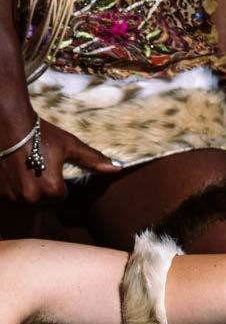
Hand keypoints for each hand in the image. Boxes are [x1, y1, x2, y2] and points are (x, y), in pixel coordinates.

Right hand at [0, 116, 121, 202]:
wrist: (10, 123)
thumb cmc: (42, 133)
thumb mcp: (70, 146)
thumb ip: (92, 160)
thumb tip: (117, 168)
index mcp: (53, 190)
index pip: (61, 197)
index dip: (57, 183)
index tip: (51, 169)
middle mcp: (33, 198)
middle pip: (44, 201)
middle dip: (43, 188)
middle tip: (38, 167)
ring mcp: (14, 196)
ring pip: (27, 200)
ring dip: (28, 189)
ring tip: (26, 169)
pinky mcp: (0, 192)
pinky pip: (12, 196)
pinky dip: (14, 187)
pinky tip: (15, 171)